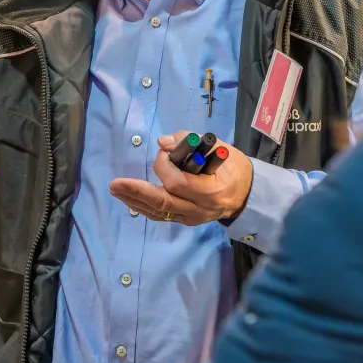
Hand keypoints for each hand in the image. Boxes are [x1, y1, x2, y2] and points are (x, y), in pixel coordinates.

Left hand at [108, 132, 253, 225]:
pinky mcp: (186, 221)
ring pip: (159, 213)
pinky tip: (129, 198)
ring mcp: (193, 218)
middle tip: (115, 184)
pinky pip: (162, 216)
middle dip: (137, 192)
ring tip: (116, 190)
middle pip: (163, 203)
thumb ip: (190, 141)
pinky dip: (144, 206)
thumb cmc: (231, 167)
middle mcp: (200, 209)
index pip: (179, 183)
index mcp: (212, 190)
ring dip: (135, 200)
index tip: (164, 152)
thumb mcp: (218, 146)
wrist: (247, 194)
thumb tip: (163, 142)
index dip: (164, 167)